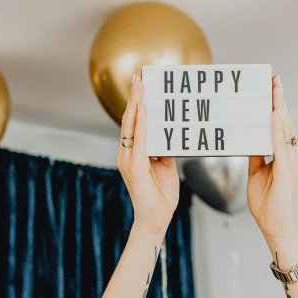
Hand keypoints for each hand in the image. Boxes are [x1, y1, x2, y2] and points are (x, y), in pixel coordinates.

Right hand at [117, 75, 179, 235]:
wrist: (156, 219)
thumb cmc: (161, 195)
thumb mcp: (166, 165)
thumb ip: (164, 149)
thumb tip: (170, 133)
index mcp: (133, 153)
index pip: (134, 123)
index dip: (137, 104)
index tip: (142, 86)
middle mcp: (127, 153)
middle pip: (129, 120)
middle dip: (134, 97)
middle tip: (139, 77)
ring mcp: (128, 159)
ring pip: (130, 125)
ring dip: (135, 103)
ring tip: (140, 86)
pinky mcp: (133, 165)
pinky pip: (137, 139)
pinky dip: (140, 122)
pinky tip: (143, 108)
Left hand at [247, 76, 297, 242]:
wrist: (273, 225)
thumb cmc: (266, 201)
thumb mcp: (256, 171)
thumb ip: (256, 153)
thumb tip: (249, 137)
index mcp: (285, 154)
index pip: (281, 124)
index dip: (277, 104)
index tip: (272, 86)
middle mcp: (292, 155)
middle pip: (285, 121)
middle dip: (279, 99)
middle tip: (274, 79)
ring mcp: (292, 161)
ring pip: (285, 129)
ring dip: (279, 108)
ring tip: (274, 90)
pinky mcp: (288, 170)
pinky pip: (281, 144)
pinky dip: (277, 128)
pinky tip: (274, 114)